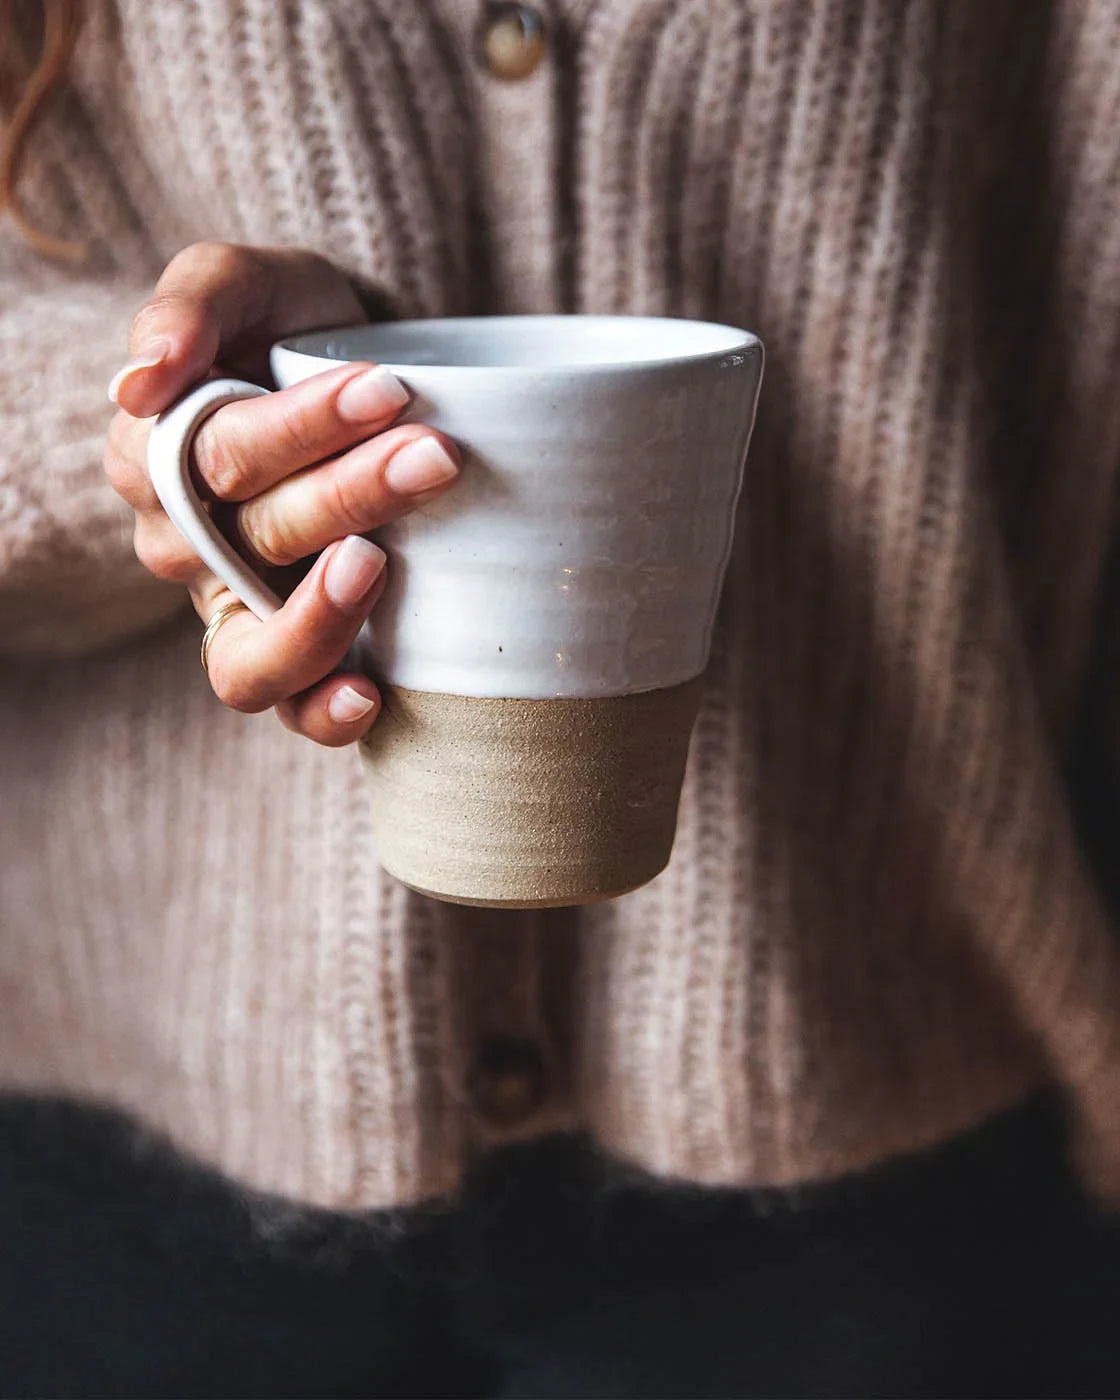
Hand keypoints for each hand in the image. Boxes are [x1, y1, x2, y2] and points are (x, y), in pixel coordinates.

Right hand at [104, 242, 459, 745]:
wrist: (365, 375)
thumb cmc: (296, 327)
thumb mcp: (246, 283)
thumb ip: (189, 307)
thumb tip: (135, 385)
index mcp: (153, 457)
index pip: (220, 453)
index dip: (303, 427)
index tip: (389, 387)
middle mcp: (184, 547)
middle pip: (258, 535)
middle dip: (352, 493)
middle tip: (436, 455)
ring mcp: (234, 610)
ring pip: (257, 646)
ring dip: (326, 613)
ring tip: (383, 564)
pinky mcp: (292, 655)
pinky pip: (286, 706)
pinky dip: (319, 713)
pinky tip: (367, 696)